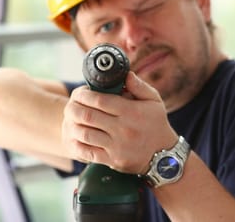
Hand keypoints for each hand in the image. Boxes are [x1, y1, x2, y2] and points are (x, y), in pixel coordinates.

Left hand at [62, 71, 177, 173]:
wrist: (165, 156)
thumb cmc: (156, 124)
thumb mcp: (154, 102)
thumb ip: (139, 86)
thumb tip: (125, 74)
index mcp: (131, 112)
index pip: (100, 100)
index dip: (84, 95)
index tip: (78, 93)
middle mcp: (124, 129)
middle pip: (88, 116)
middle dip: (73, 108)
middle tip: (69, 105)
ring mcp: (117, 146)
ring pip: (85, 134)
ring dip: (73, 125)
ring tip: (70, 120)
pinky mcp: (113, 160)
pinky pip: (88, 152)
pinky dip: (78, 144)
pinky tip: (75, 137)